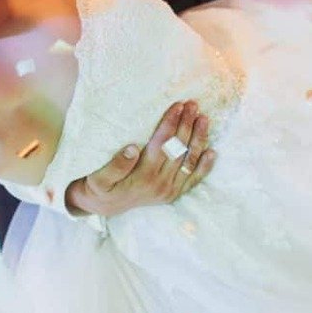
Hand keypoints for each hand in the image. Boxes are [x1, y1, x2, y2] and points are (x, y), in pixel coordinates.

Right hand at [65, 100, 214, 217]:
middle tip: (193, 104)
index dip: (171, 122)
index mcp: (143, 175)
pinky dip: (204, 166)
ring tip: (204, 118)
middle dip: (186, 124)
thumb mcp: (99, 178)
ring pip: (189, 161)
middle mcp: (160, 183)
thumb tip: (132, 148)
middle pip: (178, 148)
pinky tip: (212, 151)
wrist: (105, 207)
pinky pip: (193, 179)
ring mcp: (169, 190)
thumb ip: (116, 165)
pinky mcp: (174, 194)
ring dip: (198, 139)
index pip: (162, 143)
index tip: (178, 105)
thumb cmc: (100, 187)